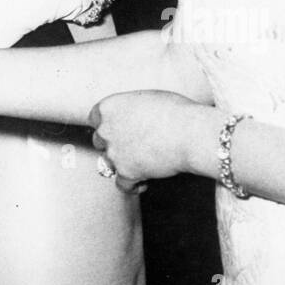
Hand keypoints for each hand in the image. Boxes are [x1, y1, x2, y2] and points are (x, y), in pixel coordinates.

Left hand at [89, 90, 206, 192]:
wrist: (189, 133)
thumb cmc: (175, 112)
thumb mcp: (147, 99)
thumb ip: (132, 109)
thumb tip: (134, 117)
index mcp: (109, 107)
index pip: (95, 118)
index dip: (107, 124)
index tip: (117, 128)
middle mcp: (106, 130)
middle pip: (100, 141)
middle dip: (113, 144)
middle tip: (131, 145)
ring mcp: (114, 153)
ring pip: (108, 163)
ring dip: (121, 164)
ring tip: (139, 163)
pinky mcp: (127, 173)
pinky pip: (122, 185)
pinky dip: (132, 185)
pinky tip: (144, 182)